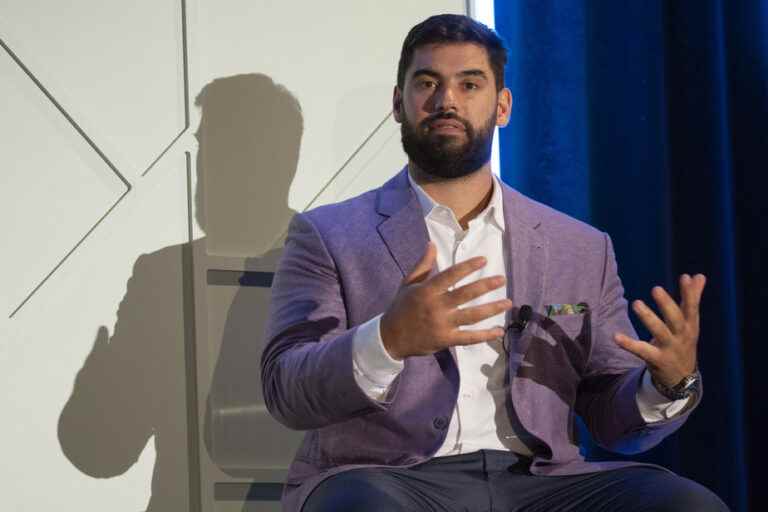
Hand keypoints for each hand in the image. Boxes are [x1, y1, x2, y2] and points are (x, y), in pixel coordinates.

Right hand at [380, 242, 512, 359]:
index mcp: (426, 291)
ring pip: (471, 316)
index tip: (484, 260)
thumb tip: (431, 244)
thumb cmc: (400, 308)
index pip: (450, 275)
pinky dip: (484, 335)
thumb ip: (423, 265)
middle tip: (502, 279)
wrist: (389, 338)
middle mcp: (436, 307)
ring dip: (491, 309)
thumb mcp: (408, 284)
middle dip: (485, 286)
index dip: (468, 267)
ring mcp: (442, 325)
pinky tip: (498, 331)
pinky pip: (468, 338)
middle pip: (465, 294)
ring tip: (508, 302)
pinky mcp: (445, 340)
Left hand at [614, 274, 705, 387]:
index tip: (685, 277)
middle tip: (655, 288)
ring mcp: (669, 349)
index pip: (692, 308)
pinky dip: (629, 344)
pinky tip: (616, 336)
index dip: (689, 293)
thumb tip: (699, 275)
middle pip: (676, 319)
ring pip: (659, 332)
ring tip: (636, 303)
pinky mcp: (656, 360)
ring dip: (648, 318)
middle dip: (667, 304)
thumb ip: (693, 298)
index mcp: (691, 325)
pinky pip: (641, 350)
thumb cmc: (684, 342)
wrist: (683, 379)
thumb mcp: (690, 322)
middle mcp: (682, 336)